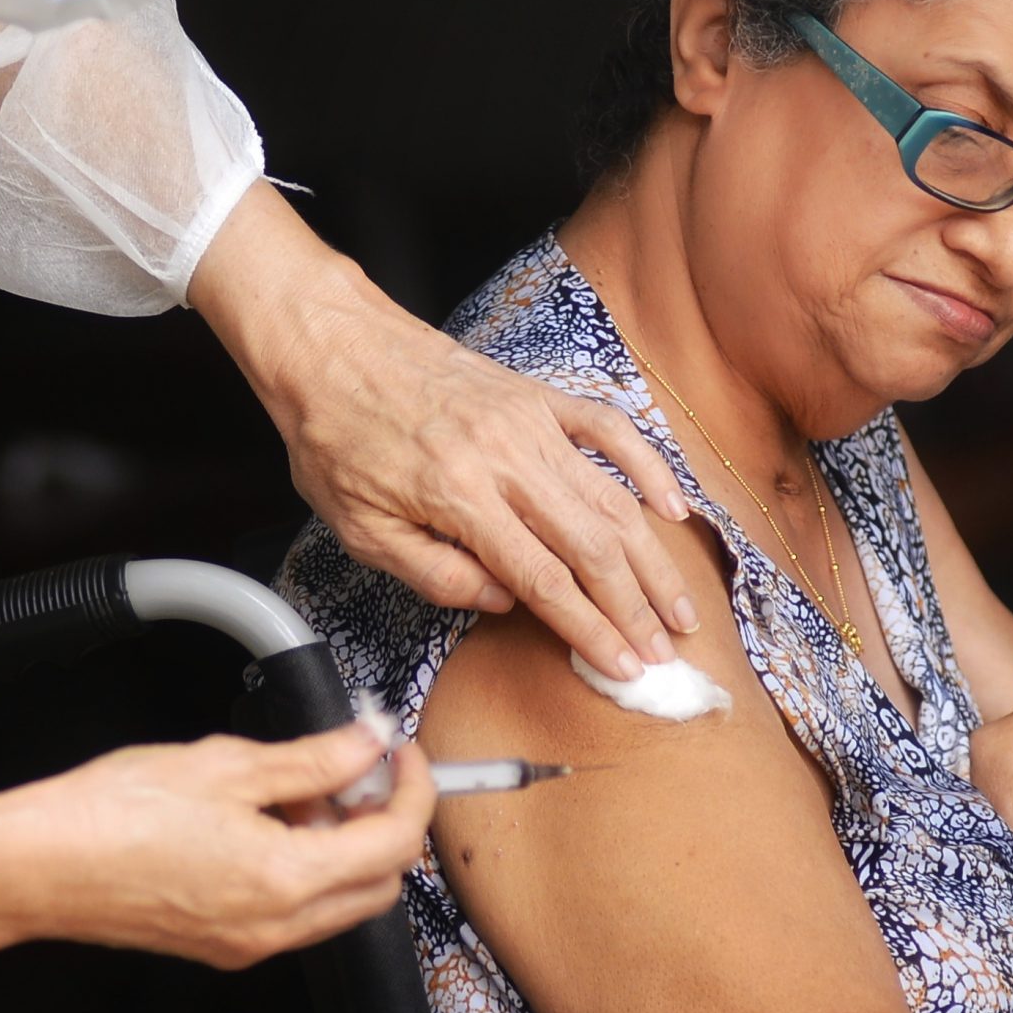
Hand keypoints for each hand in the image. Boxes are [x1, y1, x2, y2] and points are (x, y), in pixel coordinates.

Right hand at [0, 721, 435, 968]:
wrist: (35, 866)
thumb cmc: (108, 814)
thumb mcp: (222, 765)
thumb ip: (308, 760)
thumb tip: (364, 745)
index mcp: (285, 879)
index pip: (393, 843)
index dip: (412, 789)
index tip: (400, 752)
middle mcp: (275, 926)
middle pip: (380, 885)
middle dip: (384, 822)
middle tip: (356, 768)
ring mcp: (248, 944)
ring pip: (339, 904)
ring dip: (343, 847)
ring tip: (299, 790)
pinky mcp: (221, 945)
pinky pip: (294, 914)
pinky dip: (305, 869)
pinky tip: (266, 822)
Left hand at [189, 186, 698, 681]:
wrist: (333, 346)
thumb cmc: (335, 440)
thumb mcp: (360, 529)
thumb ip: (434, 573)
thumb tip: (502, 602)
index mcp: (460, 498)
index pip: (546, 582)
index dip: (592, 631)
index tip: (624, 666)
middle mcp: (508, 459)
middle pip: (594, 547)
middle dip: (637, 609)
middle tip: (666, 653)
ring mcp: (530, 422)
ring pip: (611, 499)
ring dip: (652, 558)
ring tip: (680, 606)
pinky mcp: (537, 397)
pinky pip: (610, 430)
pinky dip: (649, 469)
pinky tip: (675, 509)